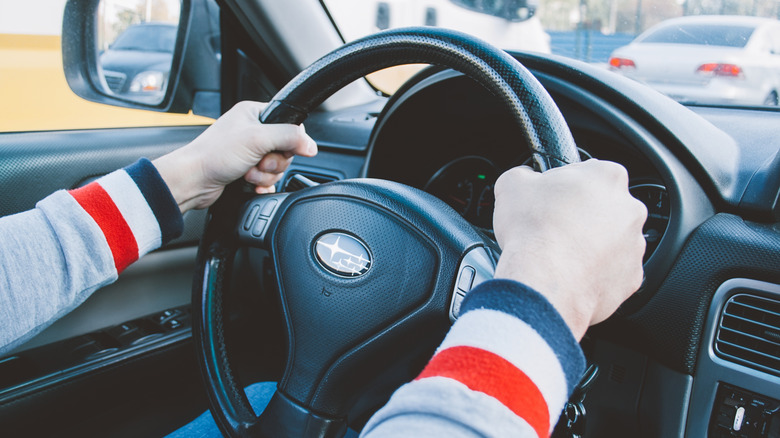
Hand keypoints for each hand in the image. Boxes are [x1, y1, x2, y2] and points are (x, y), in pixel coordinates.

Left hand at [153, 101, 317, 212]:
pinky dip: (261, 186)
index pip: (289, 124)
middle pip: (285, 150)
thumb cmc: (213, 155)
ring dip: (265, 176)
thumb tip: (311, 144)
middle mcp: (252, 131)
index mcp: (254, 113)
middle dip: (273, 163)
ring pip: (277, 168)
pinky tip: (250, 185)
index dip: (290, 140)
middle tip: (258, 162)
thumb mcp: (257, 138)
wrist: (193, 181)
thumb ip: (289, 137)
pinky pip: (268, 181)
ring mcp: (249, 152)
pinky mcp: (246, 171)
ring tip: (247, 173)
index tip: (279, 149)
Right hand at [492, 160, 646, 339]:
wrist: (543, 282)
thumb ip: (524, 175)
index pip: (589, 173)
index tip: (551, 199)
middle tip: (554, 228)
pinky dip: (595, 273)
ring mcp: (634, 245)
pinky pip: (613, 272)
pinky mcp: (631, 278)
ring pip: (612, 241)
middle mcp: (630, 209)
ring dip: (591, 245)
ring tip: (560, 255)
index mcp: (607, 176)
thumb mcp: (512, 184)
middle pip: (604, 207)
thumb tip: (524, 180)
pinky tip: (571, 275)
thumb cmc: (533, 231)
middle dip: (583, 216)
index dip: (565, 187)